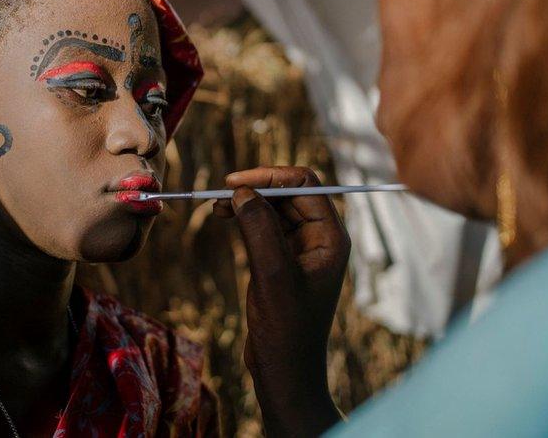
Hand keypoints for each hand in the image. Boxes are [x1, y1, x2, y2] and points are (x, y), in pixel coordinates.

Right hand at [214, 166, 349, 436]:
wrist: (285, 370)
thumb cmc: (287, 328)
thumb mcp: (272, 274)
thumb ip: (260, 229)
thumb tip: (244, 192)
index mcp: (330, 238)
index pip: (305, 186)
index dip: (271, 177)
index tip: (234, 183)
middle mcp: (320, 239)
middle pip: (290, 193)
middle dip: (257, 188)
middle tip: (220, 193)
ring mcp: (302, 251)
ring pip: (275, 209)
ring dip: (248, 203)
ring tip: (217, 206)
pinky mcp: (283, 262)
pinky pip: (266, 228)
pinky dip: (246, 220)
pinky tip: (225, 219)